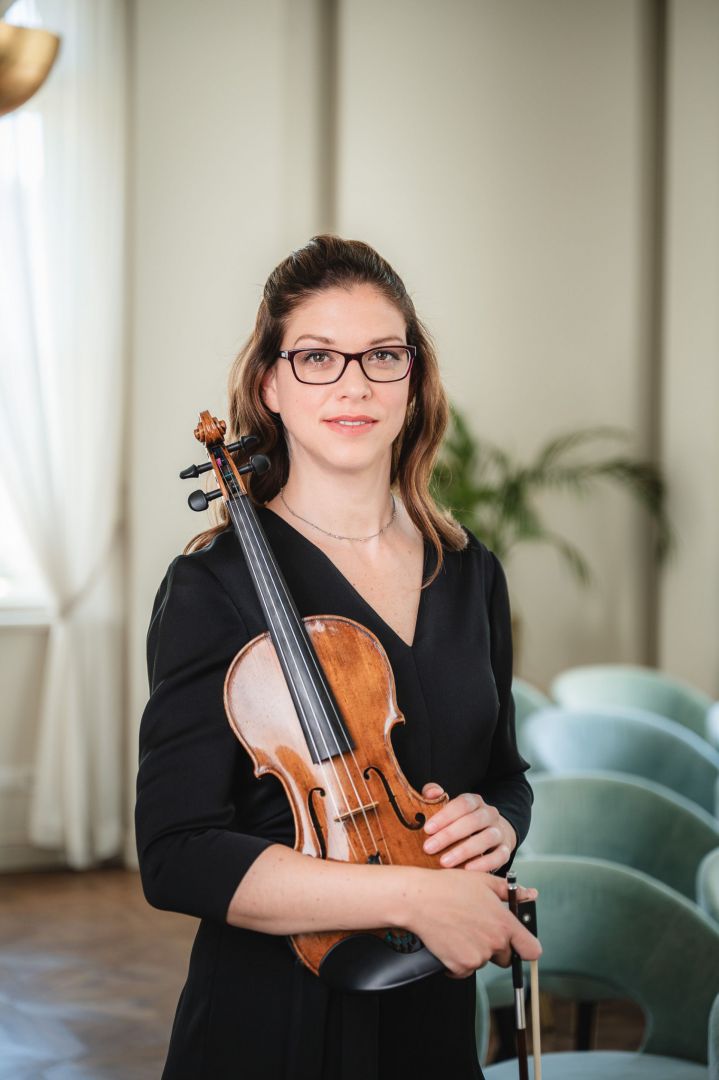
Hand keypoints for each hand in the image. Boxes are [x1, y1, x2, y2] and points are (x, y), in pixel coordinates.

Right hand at [403, 866, 540, 977]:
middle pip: (506, 958)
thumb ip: (511, 892)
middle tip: (479, 927)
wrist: (419, 899)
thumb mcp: (484, 881)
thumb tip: (531, 894)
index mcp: (504, 924)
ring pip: (484, 961)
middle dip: (497, 947)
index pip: (532, 950)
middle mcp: (494, 943)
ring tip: (461, 928)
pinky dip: (459, 959)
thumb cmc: (449, 887)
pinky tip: (451, 939)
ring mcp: (477, 957)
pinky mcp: (460, 967)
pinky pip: (466, 969)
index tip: (520, 944)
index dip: (527, 947)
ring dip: (476, 950)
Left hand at [421, 782, 520, 872]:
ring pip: (486, 838)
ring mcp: (499, 832)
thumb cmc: (462, 822)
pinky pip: (499, 856)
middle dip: (449, 835)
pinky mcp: (505, 850)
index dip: (444, 816)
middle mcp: (489, 814)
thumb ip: (436, 797)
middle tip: (429, 848)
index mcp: (475, 802)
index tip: (427, 829)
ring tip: (445, 861)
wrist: (493, 834)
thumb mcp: (449, 808)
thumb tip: (433, 792)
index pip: (462, 804)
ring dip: (464, 850)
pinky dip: (484, 863)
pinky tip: (467, 869)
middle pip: (472, 821)